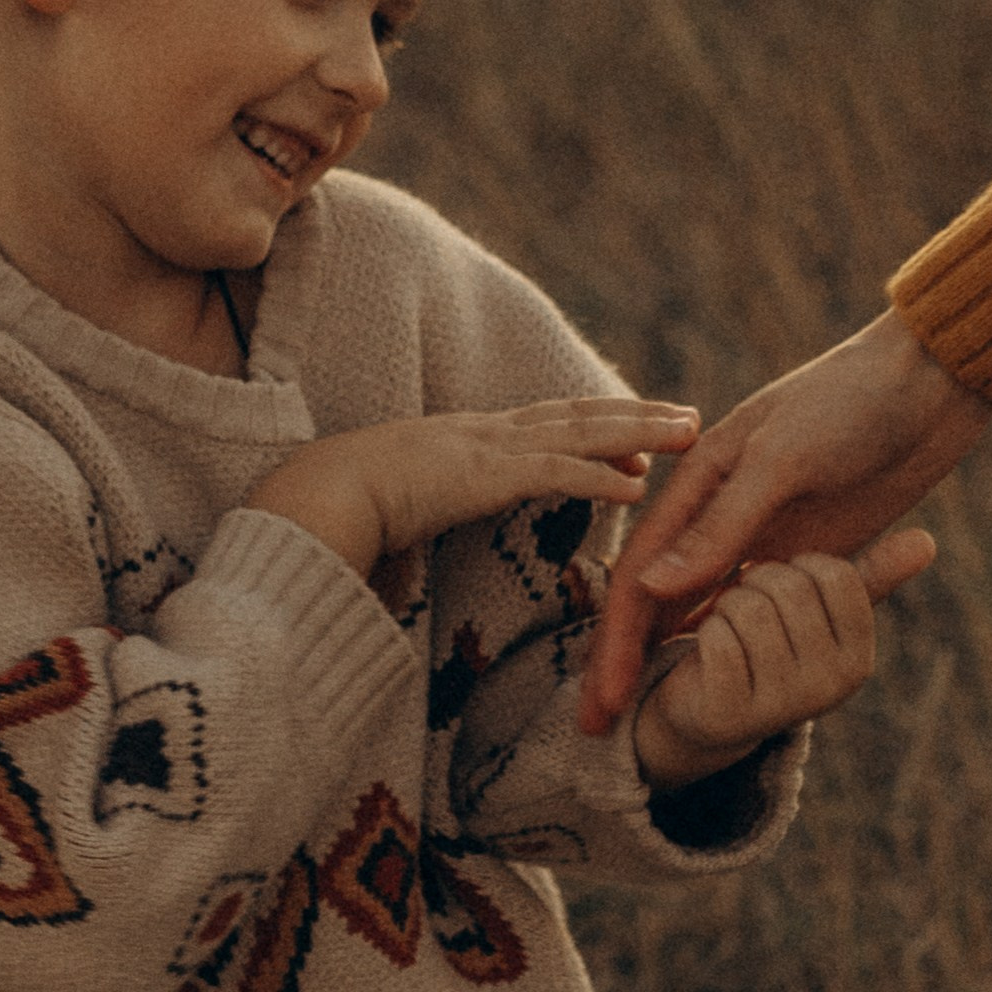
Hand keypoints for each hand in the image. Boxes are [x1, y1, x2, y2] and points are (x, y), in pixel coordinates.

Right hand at [246, 397, 699, 576]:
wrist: (301, 503)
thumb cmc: (327, 519)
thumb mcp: (382, 524)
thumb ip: (405, 542)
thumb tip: (395, 579)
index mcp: (458, 444)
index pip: (540, 426)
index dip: (590, 424)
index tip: (634, 424)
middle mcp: (478, 434)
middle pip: (574, 415)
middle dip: (634, 412)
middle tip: (687, 414)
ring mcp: (482, 449)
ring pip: (580, 432)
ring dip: (640, 430)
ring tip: (690, 432)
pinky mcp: (481, 475)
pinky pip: (556, 472)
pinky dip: (602, 474)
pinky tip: (643, 481)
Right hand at [583, 310, 991, 729]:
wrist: (930, 380)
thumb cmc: (852, 402)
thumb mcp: (784, 460)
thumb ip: (721, 526)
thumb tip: (653, 587)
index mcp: (700, 482)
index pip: (643, 576)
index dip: (617, 642)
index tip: (601, 702)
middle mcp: (723, 512)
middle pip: (662, 600)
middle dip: (628, 661)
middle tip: (600, 727)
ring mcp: (768, 532)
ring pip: (705, 608)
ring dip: (675, 659)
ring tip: (646, 716)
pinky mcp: (814, 547)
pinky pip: (763, 606)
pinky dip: (737, 642)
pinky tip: (723, 682)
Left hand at [631, 529, 936, 790]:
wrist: (705, 713)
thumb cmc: (766, 645)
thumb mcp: (816, 610)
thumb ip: (869, 576)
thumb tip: (929, 541)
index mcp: (858, 658)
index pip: (834, 574)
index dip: (796, 567)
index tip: (781, 588)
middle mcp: (831, 688)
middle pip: (788, 588)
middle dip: (755, 584)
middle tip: (746, 611)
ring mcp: (783, 705)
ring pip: (748, 608)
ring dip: (726, 607)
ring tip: (729, 629)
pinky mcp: (732, 714)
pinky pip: (717, 638)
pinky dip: (705, 633)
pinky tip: (709, 655)